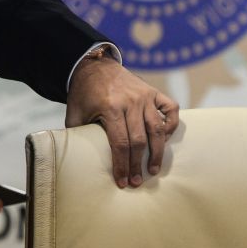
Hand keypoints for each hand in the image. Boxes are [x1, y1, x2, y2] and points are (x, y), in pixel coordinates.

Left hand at [65, 56, 179, 188]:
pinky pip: (171, 108)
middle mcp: (130, 102)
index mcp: (110, 107)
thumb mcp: (75, 113)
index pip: (120, 143)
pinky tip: (166, 139)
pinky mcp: (153, 91)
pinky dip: (171, 124)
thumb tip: (77, 159)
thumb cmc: (84, 93)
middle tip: (137, 182)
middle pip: (139, 140)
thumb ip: (76, 134)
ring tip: (153, 169)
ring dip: (157, 152)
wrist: (94, 65)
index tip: (122, 181)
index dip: (122, 165)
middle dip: (137, 165)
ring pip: (157, 129)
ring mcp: (144, 96)